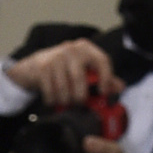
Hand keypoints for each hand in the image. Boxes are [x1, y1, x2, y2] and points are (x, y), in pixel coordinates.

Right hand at [6, 37, 120, 111]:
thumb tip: (119, 87)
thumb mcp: (83, 68)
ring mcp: (56, 57)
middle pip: (80, 79)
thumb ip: (102, 77)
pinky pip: (50, 92)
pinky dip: (52, 101)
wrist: (34, 66)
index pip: (102, 60)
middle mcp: (72, 49)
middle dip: (79, 97)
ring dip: (64, 101)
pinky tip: (53, 100)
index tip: (104, 93)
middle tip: (79, 105)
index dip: (106, 78)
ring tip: (64, 103)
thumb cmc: (63, 69)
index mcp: (86, 48)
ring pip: (64, 88)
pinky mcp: (43, 68)